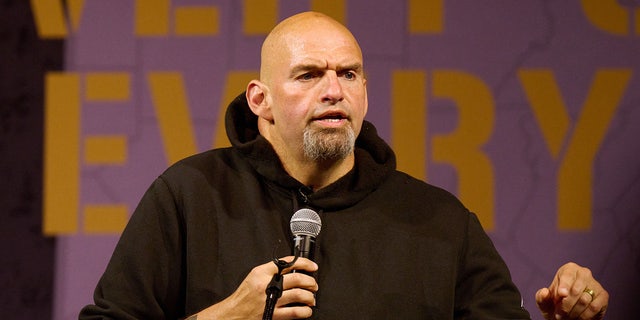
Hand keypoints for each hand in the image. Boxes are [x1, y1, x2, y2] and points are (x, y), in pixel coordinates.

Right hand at [192, 257, 318, 319]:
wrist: (234, 313)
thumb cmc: (244, 296)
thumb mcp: (254, 277)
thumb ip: (271, 271)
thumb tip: (292, 269)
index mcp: (262, 272)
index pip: (288, 262)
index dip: (304, 263)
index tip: (312, 266)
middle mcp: (267, 285)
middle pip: (297, 278)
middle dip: (310, 281)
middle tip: (313, 284)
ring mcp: (272, 300)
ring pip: (299, 294)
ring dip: (310, 296)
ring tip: (311, 297)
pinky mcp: (274, 314)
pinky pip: (295, 312)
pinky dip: (305, 311)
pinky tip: (306, 310)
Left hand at [536, 262, 607, 319]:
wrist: (568, 315)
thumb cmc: (555, 305)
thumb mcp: (545, 302)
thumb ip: (541, 297)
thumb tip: (545, 291)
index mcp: (568, 269)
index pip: (567, 276)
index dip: (564, 286)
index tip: (561, 295)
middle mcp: (584, 273)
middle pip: (575, 290)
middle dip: (566, 305)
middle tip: (559, 315)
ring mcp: (595, 284)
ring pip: (584, 300)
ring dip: (574, 312)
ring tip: (566, 318)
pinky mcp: (603, 296)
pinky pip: (594, 307)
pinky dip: (585, 315)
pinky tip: (578, 318)